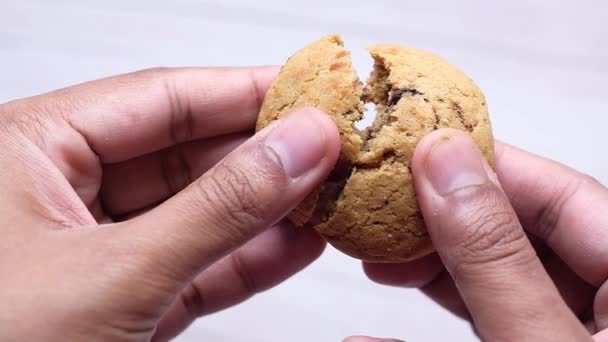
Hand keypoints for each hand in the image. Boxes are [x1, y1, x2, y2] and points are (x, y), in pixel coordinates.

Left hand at [0, 67, 339, 340]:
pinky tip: (296, 244)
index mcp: (32, 150)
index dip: (242, 90)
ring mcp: (95, 249)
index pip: (161, 99)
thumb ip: (217, 210)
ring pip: (197, 212)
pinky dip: (247, 259)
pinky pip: (194, 265)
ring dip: (264, 210)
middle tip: (327, 148)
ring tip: (326, 194)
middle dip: (261, 154)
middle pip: (185, 153)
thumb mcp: (113, 275)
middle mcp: (61, 190)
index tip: (308, 90)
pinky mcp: (120, 299)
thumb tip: (297, 150)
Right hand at [350, 128, 606, 340]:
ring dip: (427, 276)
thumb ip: (494, 257)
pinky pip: (483, 331)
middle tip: (385, 216)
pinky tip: (372, 338)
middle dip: (444, 227)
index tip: (419, 153)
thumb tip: (444, 161)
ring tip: (375, 261)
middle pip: (520, 237)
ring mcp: (569, 337)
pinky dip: (424, 335)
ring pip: (493, 284)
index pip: (563, 196)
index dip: (487, 167)